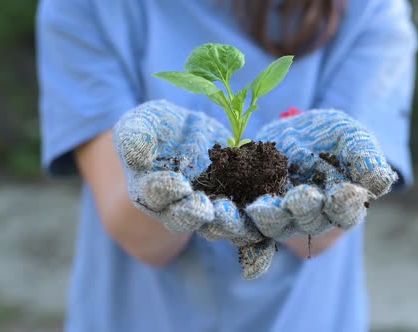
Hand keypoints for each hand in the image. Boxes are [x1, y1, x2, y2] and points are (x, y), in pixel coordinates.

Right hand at [113, 100, 273, 276]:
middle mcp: (183, 210)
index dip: (165, 192)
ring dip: (238, 222)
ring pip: (226, 224)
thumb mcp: (139, 125)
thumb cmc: (156, 130)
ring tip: (249, 212)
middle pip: (191, 219)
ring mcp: (215, 211)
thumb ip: (134, 138)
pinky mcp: (243, 204)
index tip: (177, 185)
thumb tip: (136, 153)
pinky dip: (268, 216)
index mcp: (154, 192)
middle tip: (209, 210)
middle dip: (200, 215)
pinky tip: (283, 208)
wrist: (185, 138)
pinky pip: (255, 215)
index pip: (156, 196)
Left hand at [245, 109, 397, 239]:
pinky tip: (222, 214)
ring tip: (260, 208)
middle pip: (306, 220)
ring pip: (271, 224)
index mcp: (339, 204)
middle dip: (302, 210)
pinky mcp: (246, 208)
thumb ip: (364, 156)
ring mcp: (276, 216)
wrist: (289, 132)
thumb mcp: (349, 136)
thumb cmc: (327, 136)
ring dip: (266, 218)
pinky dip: (231, 221)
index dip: (344, 204)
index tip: (344, 193)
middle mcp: (307, 217)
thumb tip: (380, 181)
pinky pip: (239, 220)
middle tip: (298, 198)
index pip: (345, 211)